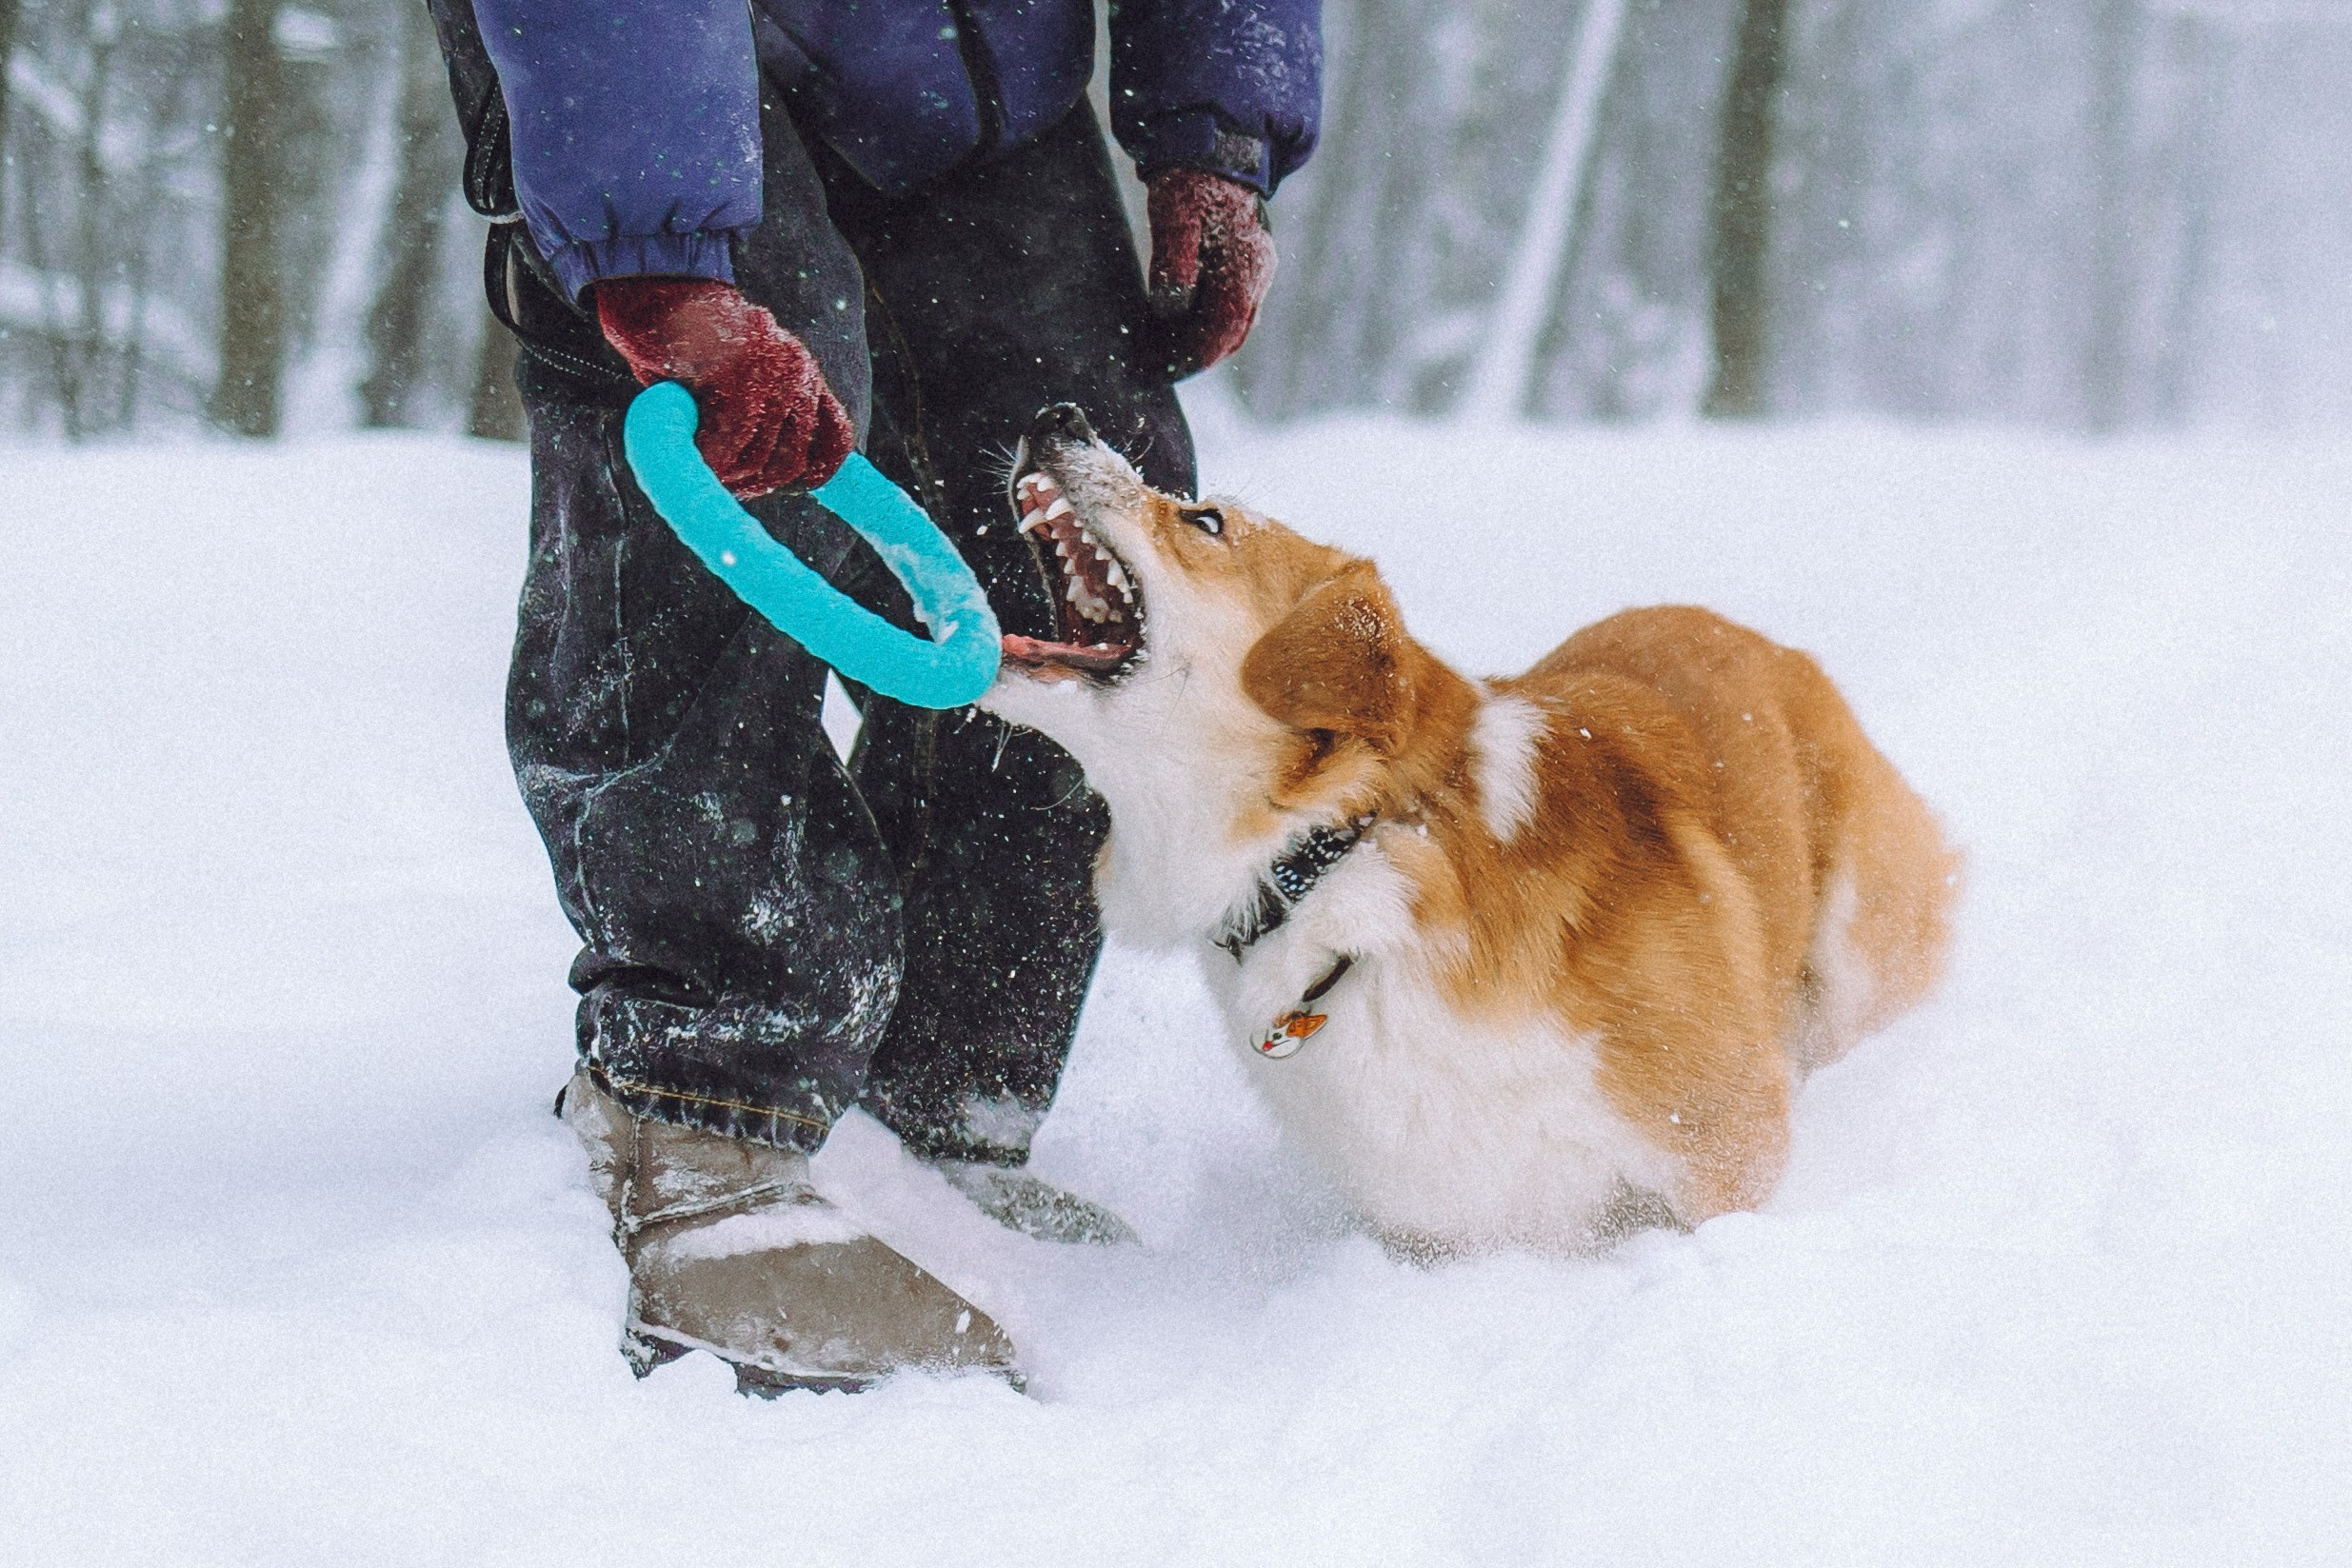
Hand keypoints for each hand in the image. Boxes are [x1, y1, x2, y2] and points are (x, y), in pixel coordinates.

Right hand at [594, 277, 854, 498]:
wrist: (653, 282)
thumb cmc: (682, 339)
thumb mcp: (731, 380)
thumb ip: (756, 419)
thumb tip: (756, 473)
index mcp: (802, 372)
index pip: (836, 437)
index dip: (817, 469)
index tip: (792, 483)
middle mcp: (797, 370)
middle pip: (793, 460)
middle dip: (756, 481)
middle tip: (721, 477)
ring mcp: (772, 369)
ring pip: (761, 456)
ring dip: (728, 472)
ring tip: (699, 457)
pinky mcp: (739, 371)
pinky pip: (731, 440)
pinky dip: (710, 457)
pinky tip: (693, 449)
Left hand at [1144, 170, 1276, 377]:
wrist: (1213, 144)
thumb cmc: (1189, 179)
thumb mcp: (1174, 217)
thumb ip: (1173, 263)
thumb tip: (1170, 308)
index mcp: (1244, 262)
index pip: (1222, 326)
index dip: (1193, 355)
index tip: (1161, 371)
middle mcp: (1259, 270)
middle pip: (1233, 333)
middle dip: (1197, 357)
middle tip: (1159, 369)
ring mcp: (1260, 267)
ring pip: (1237, 324)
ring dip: (1204, 344)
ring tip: (1165, 351)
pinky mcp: (1252, 262)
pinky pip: (1236, 308)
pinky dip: (1210, 326)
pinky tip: (1180, 325)